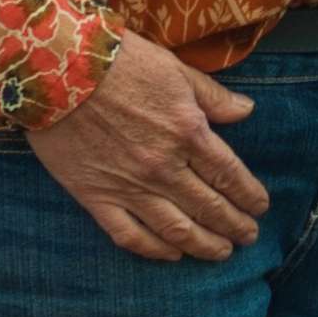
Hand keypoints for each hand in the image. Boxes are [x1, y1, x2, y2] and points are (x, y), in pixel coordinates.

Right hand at [31, 30, 271, 259]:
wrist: (57, 70)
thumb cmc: (118, 61)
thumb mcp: (175, 70)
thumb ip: (212, 96)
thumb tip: (246, 112)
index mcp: (188, 132)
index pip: (229, 175)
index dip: (249, 195)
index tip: (260, 207)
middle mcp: (164, 166)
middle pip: (210, 206)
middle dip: (235, 225)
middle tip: (250, 236)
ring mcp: (130, 186)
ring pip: (177, 229)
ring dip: (205, 245)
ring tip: (222, 252)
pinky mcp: (96, 197)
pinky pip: (131, 235)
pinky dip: (155, 250)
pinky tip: (172, 255)